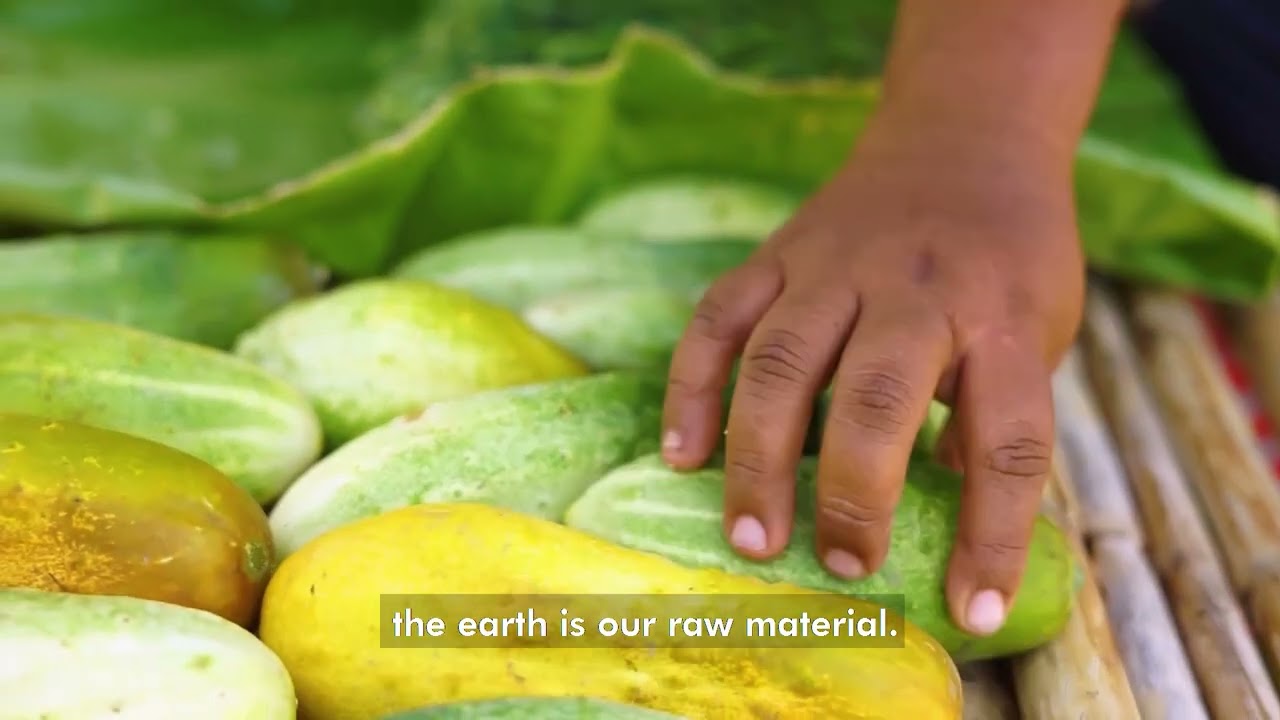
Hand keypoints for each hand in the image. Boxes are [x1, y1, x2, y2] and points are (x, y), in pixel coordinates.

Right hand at [660, 121, 1083, 635]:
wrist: (963, 140)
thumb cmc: (1010, 256)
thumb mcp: (1040, 332)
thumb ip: (997, 415)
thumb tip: (943, 520)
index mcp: (1001, 317)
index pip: (1009, 440)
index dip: (993, 533)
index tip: (972, 610)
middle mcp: (916, 290)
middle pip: (877, 398)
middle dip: (853, 496)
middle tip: (842, 568)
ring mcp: (836, 266)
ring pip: (781, 362)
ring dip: (760, 457)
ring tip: (752, 537)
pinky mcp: (778, 255)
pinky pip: (719, 320)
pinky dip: (692, 389)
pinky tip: (681, 454)